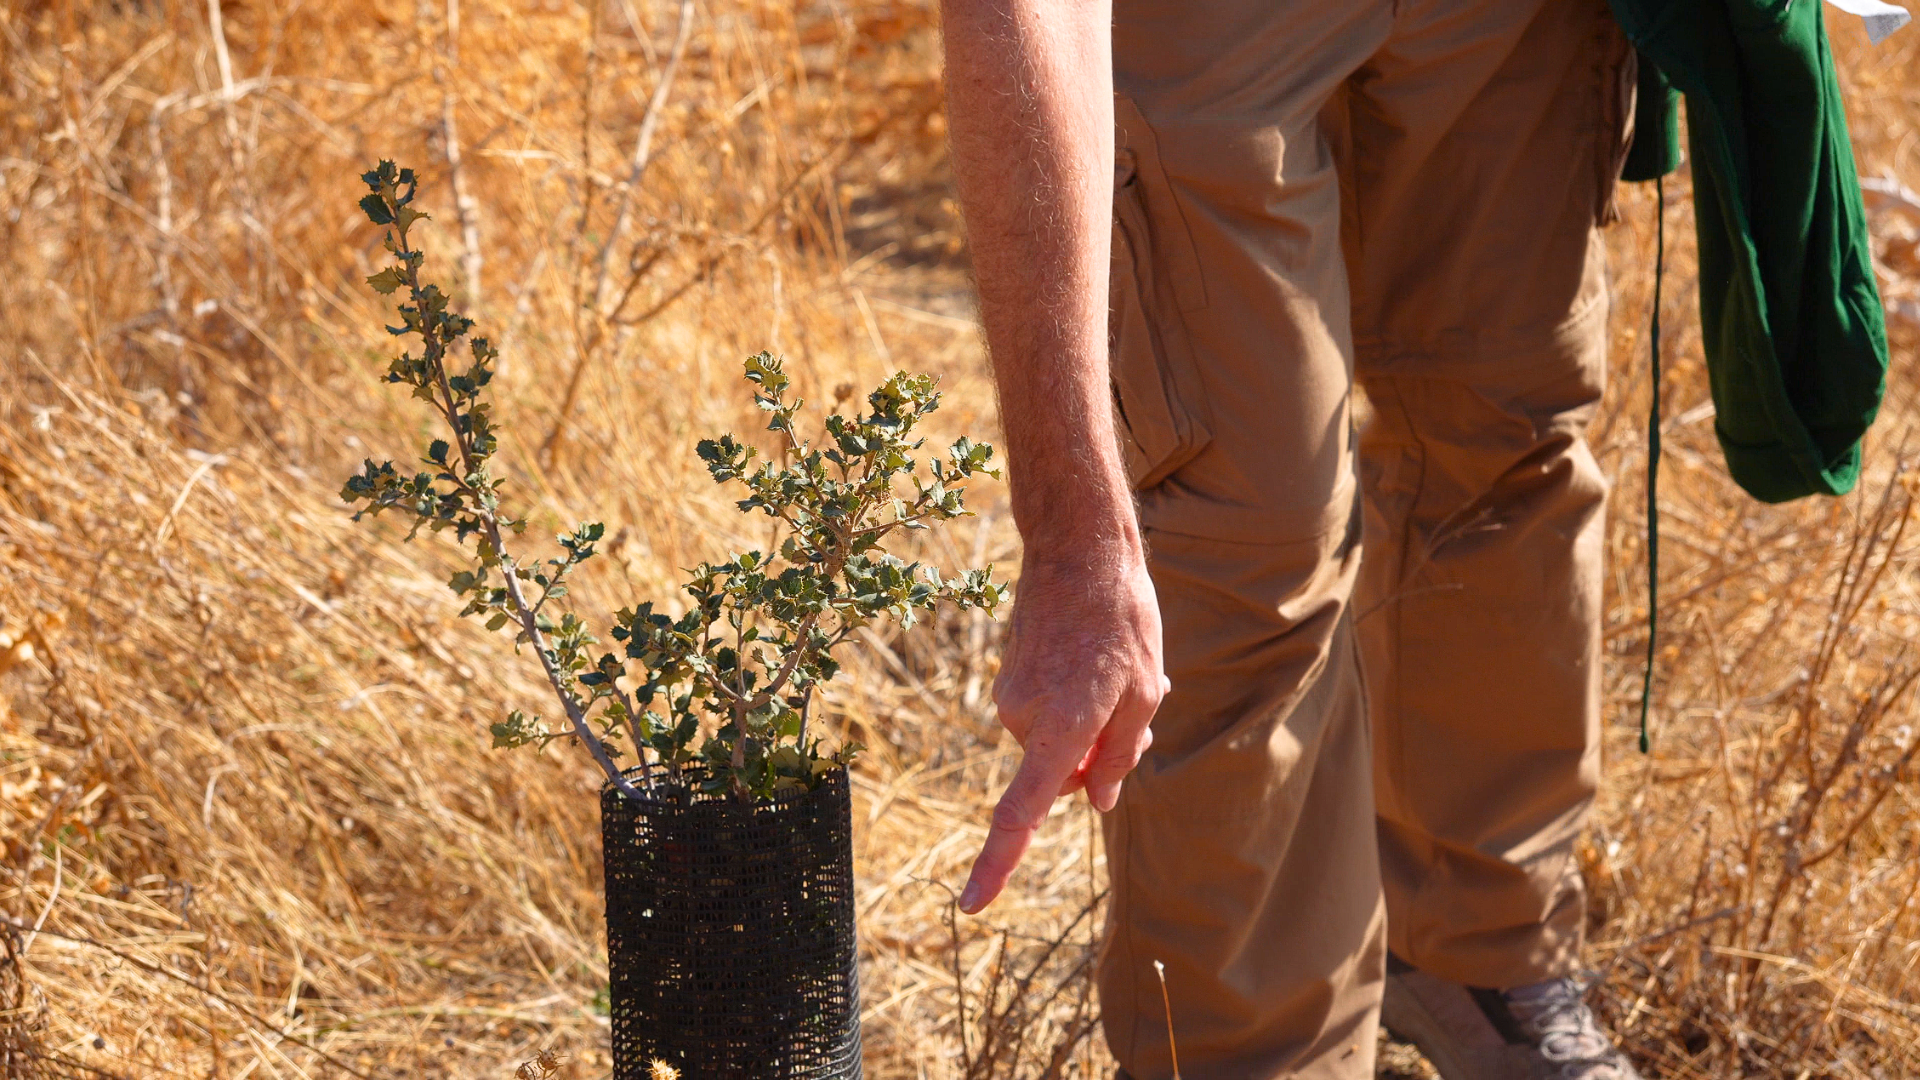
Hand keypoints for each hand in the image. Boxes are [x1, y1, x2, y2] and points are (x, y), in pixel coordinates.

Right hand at [959, 545, 1167, 912]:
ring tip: (1118, 667)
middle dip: (1103, 753)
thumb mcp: (1144, 690)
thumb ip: (1119, 754)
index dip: (998, 862)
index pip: (1021, 811)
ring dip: (1094, 721)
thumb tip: (1096, 801)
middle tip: (1139, 699)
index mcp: (1059, 727)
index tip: (973, 903)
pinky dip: (1078, 702)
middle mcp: (1023, 717)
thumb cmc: (1121, 618)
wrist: (1077, 548)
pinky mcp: (1008, 680)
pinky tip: (1100, 658)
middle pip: (1064, 772)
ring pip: (1058, 742)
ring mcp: (1011, 697)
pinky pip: (1047, 715)